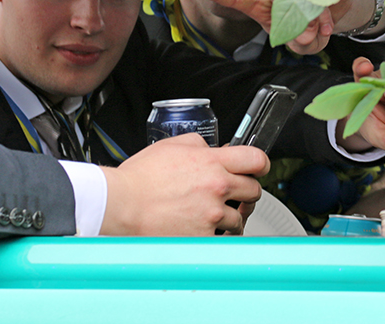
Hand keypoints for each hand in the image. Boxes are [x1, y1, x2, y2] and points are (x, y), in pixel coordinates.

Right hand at [98, 134, 269, 235]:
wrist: (123, 204)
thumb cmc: (141, 178)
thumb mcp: (172, 146)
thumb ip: (199, 145)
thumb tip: (211, 150)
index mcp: (211, 163)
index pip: (256, 160)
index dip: (260, 164)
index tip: (257, 169)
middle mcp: (216, 187)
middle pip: (254, 190)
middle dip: (246, 191)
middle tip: (236, 194)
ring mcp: (212, 214)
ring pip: (240, 218)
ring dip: (230, 216)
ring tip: (213, 215)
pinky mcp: (203, 236)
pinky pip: (224, 238)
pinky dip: (217, 235)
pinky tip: (205, 229)